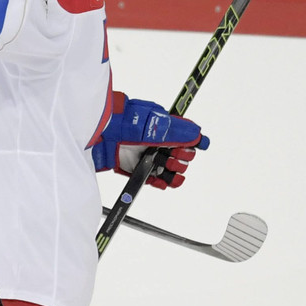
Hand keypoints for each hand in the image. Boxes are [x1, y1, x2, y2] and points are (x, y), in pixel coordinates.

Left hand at [92, 92, 209, 187]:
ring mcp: (150, 158)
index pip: (188, 142)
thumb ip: (180, 131)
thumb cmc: (130, 122)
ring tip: (165, 166)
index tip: (192, 147)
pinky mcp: (140, 170)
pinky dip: (163, 183)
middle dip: (181, 159)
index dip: (191, 146)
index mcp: (167, 131)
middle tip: (171, 156)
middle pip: (183, 158)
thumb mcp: (158, 124)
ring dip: (173, 171)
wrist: (106, 133)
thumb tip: (198, 136)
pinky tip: (162, 180)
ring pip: (172, 171)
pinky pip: (157, 181)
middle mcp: (160, 145)